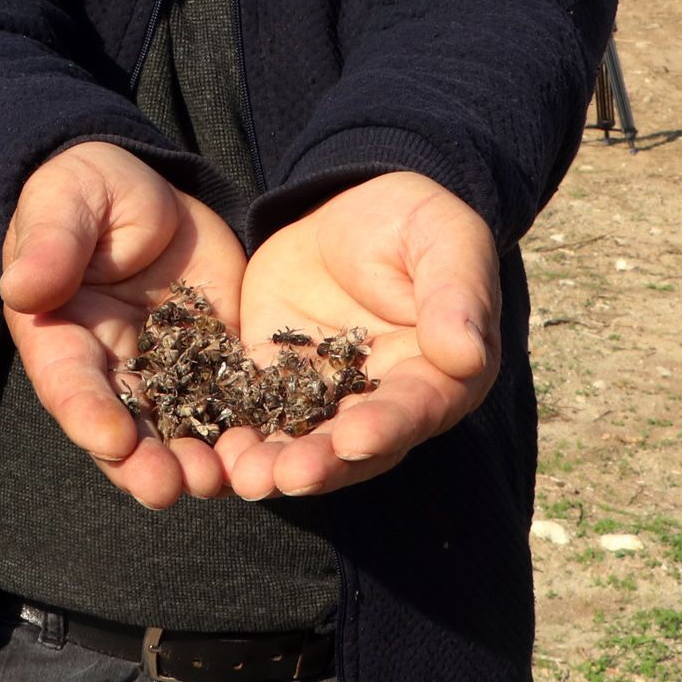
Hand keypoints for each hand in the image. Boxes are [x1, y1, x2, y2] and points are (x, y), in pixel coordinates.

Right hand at [0, 142, 245, 507]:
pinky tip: (265, 456)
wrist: (145, 191)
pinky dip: (242, 435)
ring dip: (193, 464)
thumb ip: (51, 244)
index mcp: (61, 337)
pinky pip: (227, 405)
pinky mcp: (212, 363)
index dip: (89, 415)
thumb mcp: (65, 203)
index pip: (70, 385)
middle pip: (122, 429)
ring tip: (219, 483)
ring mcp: (163, 373)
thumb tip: (20, 287)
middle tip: (168, 488)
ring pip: (175, 432)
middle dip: (143, 464)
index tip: (112, 441)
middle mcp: (109, 371)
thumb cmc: (86, 192)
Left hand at [220, 173, 498, 497]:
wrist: (348, 204)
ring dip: (276, 467)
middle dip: (321, 464)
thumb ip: (456, 294)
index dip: (387, 427)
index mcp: (440, 374)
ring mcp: (328, 397)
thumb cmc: (413, 221)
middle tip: (286, 477)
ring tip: (244, 476)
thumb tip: (469, 355)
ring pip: (305, 445)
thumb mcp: (444, 240)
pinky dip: (237, 440)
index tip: (354, 440)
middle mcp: (385, 401)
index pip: (416, 409)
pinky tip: (213, 453)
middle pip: (356, 446)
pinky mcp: (278, 382)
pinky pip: (257, 418)